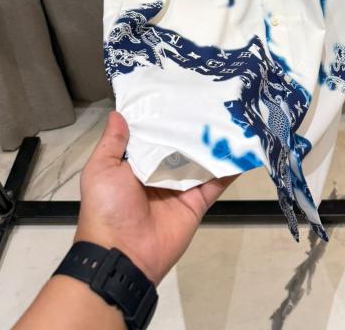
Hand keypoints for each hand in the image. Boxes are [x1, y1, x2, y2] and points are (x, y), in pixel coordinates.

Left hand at [74, 110, 239, 285]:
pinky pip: (215, 182)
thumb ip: (113, 143)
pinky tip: (243, 148)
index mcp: (134, 163)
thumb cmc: (108, 208)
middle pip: (180, 144)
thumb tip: (118, 113)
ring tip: (233, 117)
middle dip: (192, 125)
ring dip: (215, 142)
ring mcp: (180, 187)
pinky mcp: (197, 201)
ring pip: (200, 159)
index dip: (162, 116)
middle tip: (212, 97)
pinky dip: (230, 168)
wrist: (123, 254)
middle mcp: (159, 172)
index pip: (152, 134)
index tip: (177, 89)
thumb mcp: (101, 170)